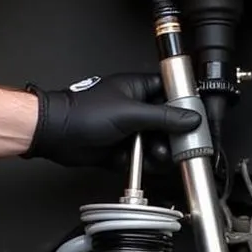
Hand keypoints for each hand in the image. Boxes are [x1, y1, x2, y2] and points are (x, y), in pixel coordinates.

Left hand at [22, 73, 200, 169]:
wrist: (57, 135)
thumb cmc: (84, 113)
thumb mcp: (130, 114)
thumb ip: (163, 117)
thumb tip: (190, 118)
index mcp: (138, 89)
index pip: (169, 93)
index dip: (182, 106)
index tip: (193, 119)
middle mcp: (135, 108)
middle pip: (166, 123)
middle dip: (171, 136)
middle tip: (174, 145)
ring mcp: (128, 129)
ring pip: (154, 143)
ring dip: (158, 152)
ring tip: (156, 155)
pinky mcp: (121, 148)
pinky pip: (140, 157)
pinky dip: (142, 162)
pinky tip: (141, 162)